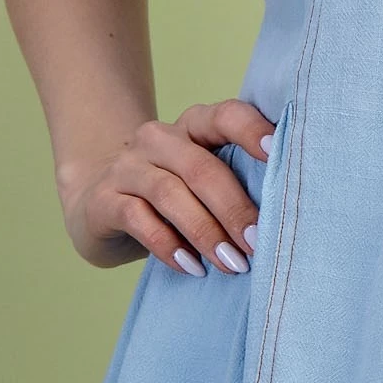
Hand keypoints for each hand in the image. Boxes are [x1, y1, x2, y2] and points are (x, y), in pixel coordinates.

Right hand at [58, 100, 278, 276]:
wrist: (98, 206)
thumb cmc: (172, 197)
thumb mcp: (201, 182)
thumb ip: (234, 183)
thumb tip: (285, 217)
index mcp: (193, 125)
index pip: (226, 116)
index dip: (252, 131)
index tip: (278, 154)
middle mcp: (159, 138)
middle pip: (201, 167)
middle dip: (234, 208)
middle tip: (257, 243)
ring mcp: (127, 166)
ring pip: (170, 194)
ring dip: (205, 232)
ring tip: (231, 263)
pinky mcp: (104, 199)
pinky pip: (138, 219)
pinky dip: (168, 245)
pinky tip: (191, 267)